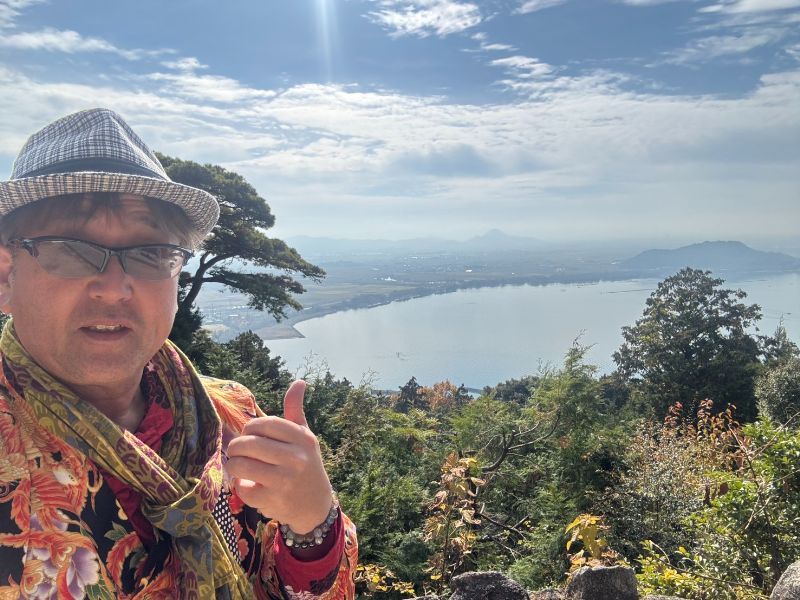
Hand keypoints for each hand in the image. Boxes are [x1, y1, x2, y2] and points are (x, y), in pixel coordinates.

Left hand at [226, 380, 332, 533]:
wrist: (315, 504)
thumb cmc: (305, 464)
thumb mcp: (304, 437)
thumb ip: (295, 410)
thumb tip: (299, 381)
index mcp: (301, 438)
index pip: (264, 423)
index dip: (250, 428)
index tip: (250, 435)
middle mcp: (296, 457)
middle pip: (248, 443)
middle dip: (236, 446)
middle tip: (238, 451)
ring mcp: (284, 479)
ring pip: (241, 464)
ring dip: (234, 465)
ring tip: (240, 466)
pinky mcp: (273, 499)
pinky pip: (243, 487)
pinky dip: (241, 486)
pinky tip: (250, 485)